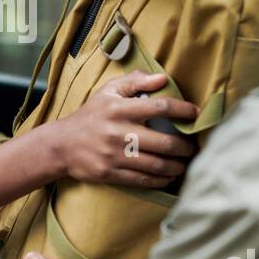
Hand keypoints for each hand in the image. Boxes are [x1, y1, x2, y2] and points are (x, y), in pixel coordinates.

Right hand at [51, 70, 197, 188]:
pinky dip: (161, 179)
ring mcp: (115, 155)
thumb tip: (162, 78)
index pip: (160, 107)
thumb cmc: (90, 115)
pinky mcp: (111, 173)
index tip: (196, 114)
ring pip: (157, 164)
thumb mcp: (108, 92)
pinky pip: (143, 179)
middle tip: (194, 147)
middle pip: (164, 142)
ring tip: (185, 163)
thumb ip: (135, 81)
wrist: (62, 144)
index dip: (183, 111)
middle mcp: (119, 132)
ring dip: (177, 166)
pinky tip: (169, 176)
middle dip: (185, 147)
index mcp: (120, 109)